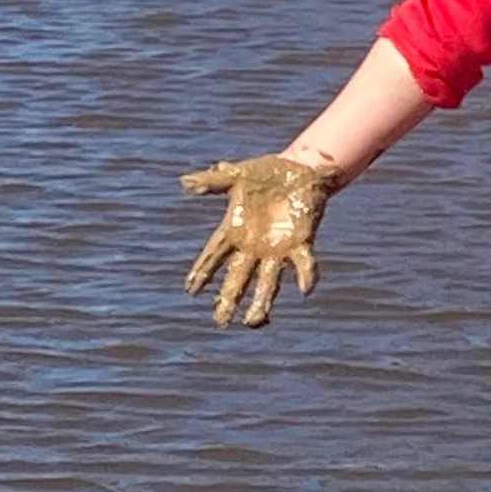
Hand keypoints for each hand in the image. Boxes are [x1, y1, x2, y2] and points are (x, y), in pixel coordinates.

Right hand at [181, 152, 336, 328]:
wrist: (300, 169)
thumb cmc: (266, 172)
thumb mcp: (237, 174)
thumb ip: (213, 181)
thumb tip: (184, 183)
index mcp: (234, 230)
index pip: (214, 255)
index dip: (203, 271)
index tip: (190, 290)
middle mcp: (253, 246)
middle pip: (237, 278)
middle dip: (228, 299)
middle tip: (220, 321)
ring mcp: (277, 249)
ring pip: (267, 282)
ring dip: (261, 301)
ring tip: (254, 322)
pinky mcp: (301, 244)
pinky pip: (303, 264)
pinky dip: (306, 276)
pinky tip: (305, 289)